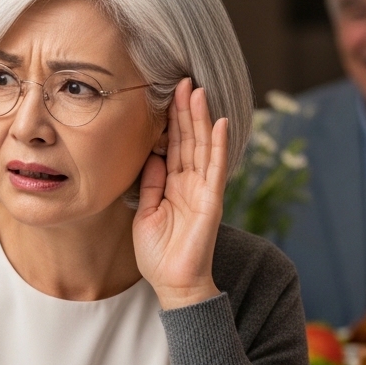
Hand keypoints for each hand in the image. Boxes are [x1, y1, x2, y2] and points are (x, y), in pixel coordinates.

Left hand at [133, 79, 228, 309]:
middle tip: (182, 80)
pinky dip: (218, 145)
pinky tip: (219, 122)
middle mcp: (190, 183)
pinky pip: (215, 168)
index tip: (165, 95)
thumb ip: (150, 184)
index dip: (170, 121)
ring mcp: (203, 190)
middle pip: (188, 139)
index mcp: (173, 185)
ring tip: (198, 91)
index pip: (172, 146)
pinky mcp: (212, 200)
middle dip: (185, 110)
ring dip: (201, 118)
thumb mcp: (146, 213)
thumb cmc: (158, 254)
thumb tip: (150, 156)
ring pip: (201, 146)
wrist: (173, 284)